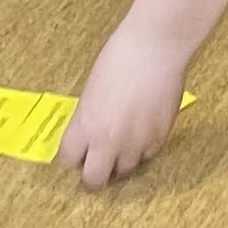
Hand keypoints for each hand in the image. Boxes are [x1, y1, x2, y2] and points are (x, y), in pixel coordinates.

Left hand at [59, 20, 191, 188]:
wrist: (154, 48)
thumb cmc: (120, 58)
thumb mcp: (92, 91)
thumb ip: (89, 118)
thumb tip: (91, 134)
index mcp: (85, 125)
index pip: (69, 159)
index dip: (73, 158)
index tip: (78, 154)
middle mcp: (108, 140)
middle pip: (94, 179)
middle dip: (95, 174)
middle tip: (99, 163)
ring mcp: (136, 142)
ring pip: (125, 170)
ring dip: (122, 160)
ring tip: (125, 142)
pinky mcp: (159, 138)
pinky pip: (148, 156)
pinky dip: (144, 149)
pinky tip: (144, 130)